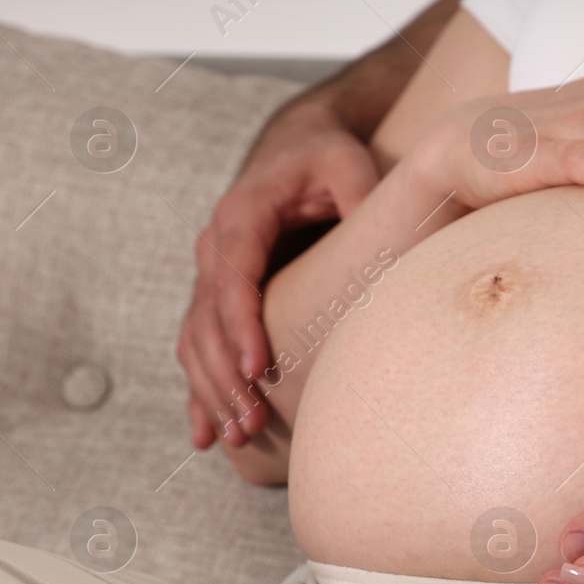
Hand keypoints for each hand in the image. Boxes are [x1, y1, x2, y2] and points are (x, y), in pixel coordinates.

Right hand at [177, 93, 378, 448]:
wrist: (296, 147)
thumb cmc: (326, 157)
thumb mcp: (347, 162)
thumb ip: (359, 192)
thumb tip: (385, 231)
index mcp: (242, 216)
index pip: (233, 277)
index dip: (242, 324)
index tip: (259, 368)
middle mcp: (216, 247)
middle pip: (208, 321)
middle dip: (226, 374)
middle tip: (251, 421)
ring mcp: (212, 274)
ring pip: (197, 341)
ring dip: (212, 391)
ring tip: (237, 435)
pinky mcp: (219, 297)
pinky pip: (199, 348)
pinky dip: (200, 391)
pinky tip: (205, 435)